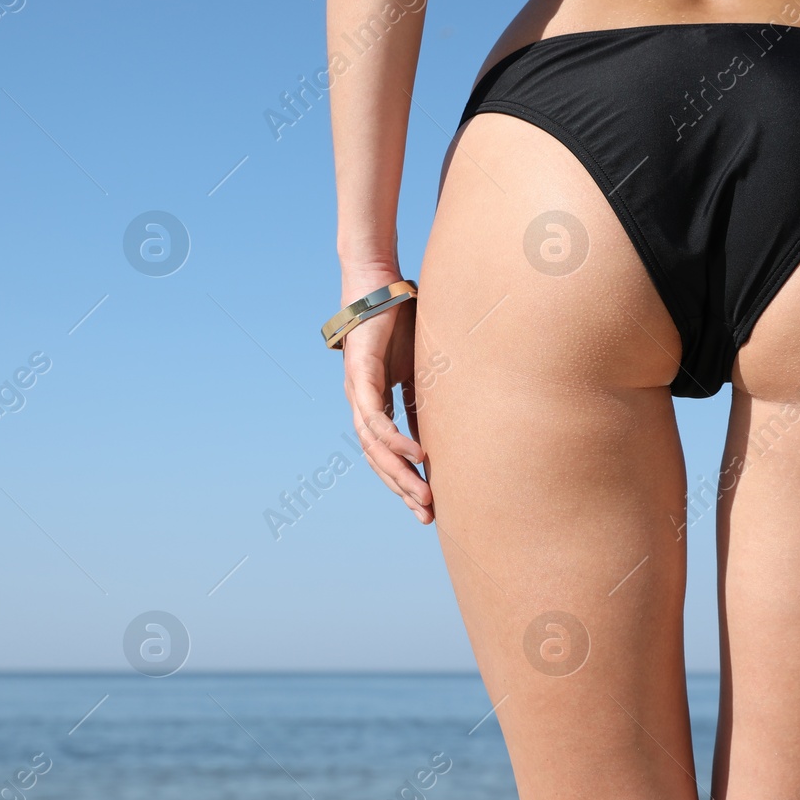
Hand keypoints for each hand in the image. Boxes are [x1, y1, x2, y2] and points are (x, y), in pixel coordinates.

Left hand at [340, 274, 432, 522]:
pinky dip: (394, 441)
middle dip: (403, 489)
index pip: (386, 454)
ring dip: (399, 475)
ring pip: (374, 448)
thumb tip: (441, 432)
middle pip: (378, 460)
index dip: (404, 481)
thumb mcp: (420, 372)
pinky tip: (416, 457)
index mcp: (375, 405)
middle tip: (426, 514)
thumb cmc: (402, 323)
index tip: (426, 505)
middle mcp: (361, 404)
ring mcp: (358, 393)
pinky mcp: (360, 377)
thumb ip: (424, 402)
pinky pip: (376, 419)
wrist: (380, 285)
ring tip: (423, 495)